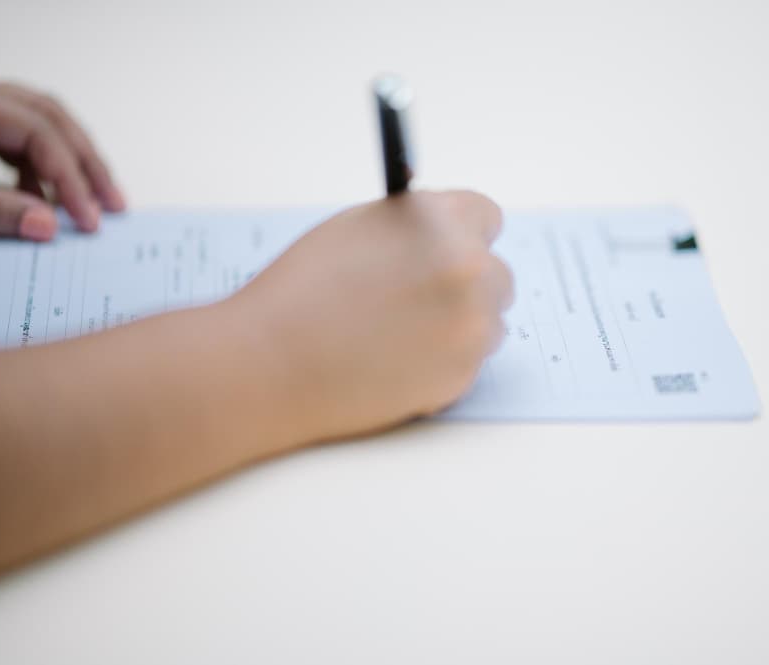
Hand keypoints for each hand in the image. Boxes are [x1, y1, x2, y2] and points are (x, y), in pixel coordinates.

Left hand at [0, 78, 124, 240]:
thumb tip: (45, 224)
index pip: (37, 130)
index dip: (70, 176)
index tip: (88, 217)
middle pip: (47, 117)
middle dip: (85, 163)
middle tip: (113, 202)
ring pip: (37, 122)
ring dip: (68, 162)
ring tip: (89, 201)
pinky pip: (14, 136)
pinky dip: (38, 167)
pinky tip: (44, 198)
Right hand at [230, 191, 513, 445]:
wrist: (271, 362)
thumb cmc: (302, 291)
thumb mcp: (358, 228)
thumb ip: (414, 227)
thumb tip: (445, 233)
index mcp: (440, 221)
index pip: (487, 217)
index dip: (464, 235)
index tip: (451, 250)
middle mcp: (468, 267)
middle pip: (497, 274)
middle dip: (467, 286)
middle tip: (421, 302)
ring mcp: (471, 325)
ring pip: (489, 322)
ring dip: (460, 327)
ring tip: (399, 336)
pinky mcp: (463, 375)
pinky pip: (470, 363)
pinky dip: (443, 364)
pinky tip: (395, 363)